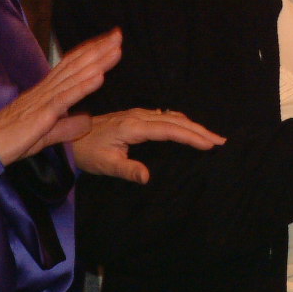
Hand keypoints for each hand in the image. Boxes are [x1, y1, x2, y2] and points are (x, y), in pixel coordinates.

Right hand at [0, 28, 121, 165]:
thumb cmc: (14, 139)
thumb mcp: (47, 133)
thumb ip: (67, 126)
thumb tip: (87, 121)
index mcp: (47, 92)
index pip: (72, 67)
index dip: (91, 53)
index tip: (111, 42)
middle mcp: (46, 90)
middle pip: (76, 65)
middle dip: (99, 49)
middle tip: (119, 34)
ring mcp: (44, 100)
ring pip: (74, 76)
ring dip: (96, 62)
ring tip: (115, 49)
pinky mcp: (42, 114)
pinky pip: (65, 98)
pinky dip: (83, 86)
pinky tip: (99, 77)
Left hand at [73, 108, 226, 183]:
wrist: (72, 136)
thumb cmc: (88, 152)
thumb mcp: (105, 165)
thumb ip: (128, 170)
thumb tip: (148, 177)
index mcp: (134, 127)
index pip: (170, 130)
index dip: (191, 136)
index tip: (210, 143)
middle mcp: (139, 116)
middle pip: (176, 120)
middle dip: (199, 130)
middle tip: (221, 140)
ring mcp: (139, 114)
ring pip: (172, 116)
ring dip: (192, 125)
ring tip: (210, 135)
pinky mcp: (137, 116)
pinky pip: (165, 116)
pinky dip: (181, 121)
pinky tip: (187, 127)